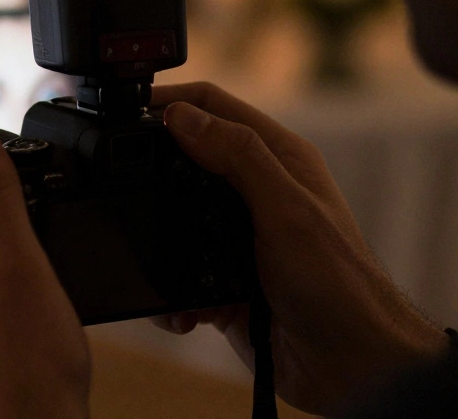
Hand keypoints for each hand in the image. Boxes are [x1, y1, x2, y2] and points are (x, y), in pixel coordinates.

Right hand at [151, 82, 449, 415]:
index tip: (126, 108)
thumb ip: (237, 157)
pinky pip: (178, 272)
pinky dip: (169, 288)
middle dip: (150, 167)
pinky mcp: (224, 279)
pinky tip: (178, 306)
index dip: (171, 101)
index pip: (214, 107)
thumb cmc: (340, 285)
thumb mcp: (285, 210)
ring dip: (156, 236)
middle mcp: (256, 191)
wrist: (351, 365)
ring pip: (175, 217)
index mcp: (277, 159)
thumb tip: (181, 116)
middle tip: (115, 175)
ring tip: (142, 248)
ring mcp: (238, 236)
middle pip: (186, 157)